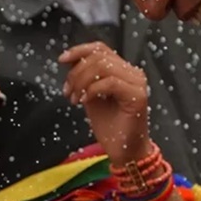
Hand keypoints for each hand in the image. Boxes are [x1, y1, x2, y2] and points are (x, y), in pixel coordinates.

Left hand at [59, 42, 149, 166]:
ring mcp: (138, 83)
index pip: (101, 49)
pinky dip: (92, 90)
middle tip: (67, 91)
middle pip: (99, 56)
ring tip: (74, 99)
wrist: (124, 152)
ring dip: (82, 81)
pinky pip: (111, 82)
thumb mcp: (90, 96)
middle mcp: (133, 73)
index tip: (62, 60)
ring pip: (104, 67)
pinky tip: (84, 101)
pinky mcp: (138, 96)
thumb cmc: (110, 127)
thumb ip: (84, 78)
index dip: (80, 50)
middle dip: (76, 72)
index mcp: (123, 70)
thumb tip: (70, 61)